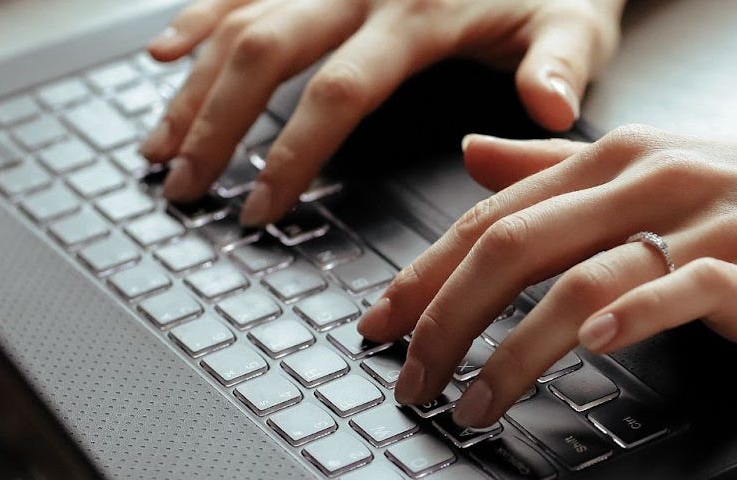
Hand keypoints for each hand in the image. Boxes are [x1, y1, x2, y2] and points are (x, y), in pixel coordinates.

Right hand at [139, 0, 624, 224]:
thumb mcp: (579, 24)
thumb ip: (560, 69)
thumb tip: (547, 110)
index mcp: (419, 13)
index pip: (339, 90)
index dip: (292, 153)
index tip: (259, 208)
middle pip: (265, 53)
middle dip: (214, 125)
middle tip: (182, 188)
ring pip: (242, 19)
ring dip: (193, 83)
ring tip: (158, 147)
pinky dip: (200, 15)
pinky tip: (163, 52)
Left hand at [357, 125, 736, 427]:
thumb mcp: (667, 163)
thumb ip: (561, 163)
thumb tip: (472, 153)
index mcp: (622, 153)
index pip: (492, 212)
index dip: (423, 270)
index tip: (378, 320)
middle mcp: (651, 177)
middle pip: (510, 245)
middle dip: (440, 317)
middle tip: (405, 373)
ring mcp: (703, 222)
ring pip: (573, 280)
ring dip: (507, 350)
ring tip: (472, 401)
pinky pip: (675, 291)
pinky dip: (624, 321)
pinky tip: (586, 354)